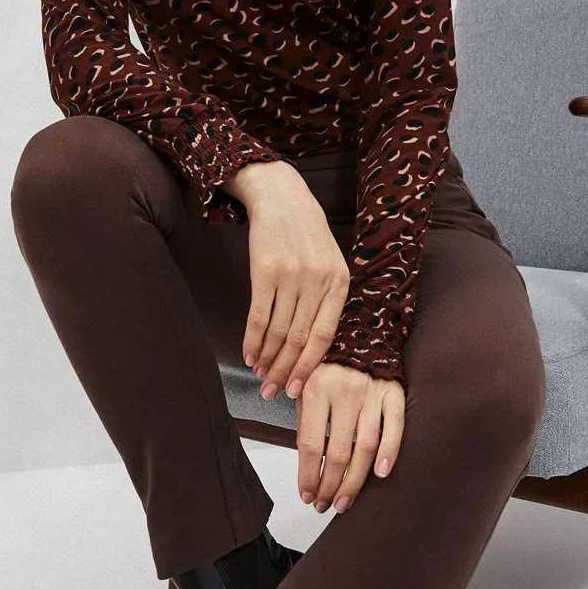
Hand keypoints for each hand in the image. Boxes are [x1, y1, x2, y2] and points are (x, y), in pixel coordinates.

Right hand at [227, 160, 348, 398]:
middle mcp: (318, 281)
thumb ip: (326, 299)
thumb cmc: (306, 233)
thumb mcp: (329, 262)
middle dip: (285, 371)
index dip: (309, 367)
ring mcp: (291, 276)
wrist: (281, 196)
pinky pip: (257, 316)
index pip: (324, 337)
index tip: (297, 390)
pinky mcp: (265, 271)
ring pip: (277, 331)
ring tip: (260, 375)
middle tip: (273, 392)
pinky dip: (251, 339)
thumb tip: (313, 346)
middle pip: (299, 339)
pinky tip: (248, 354)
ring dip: (266, 358)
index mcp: (339, 283)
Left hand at [294, 361, 404, 514]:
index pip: (310, 444)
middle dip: (330, 485)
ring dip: (354, 480)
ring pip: (365, 447)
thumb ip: (304, 419)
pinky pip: (395, 427)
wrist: (363, 329)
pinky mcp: (394, 393)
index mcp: (316, 389)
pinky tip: (380, 474)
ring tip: (344, 501)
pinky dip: (390, 452)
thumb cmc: (329, 363)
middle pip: (338, 451)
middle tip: (324, 505)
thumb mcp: (307, 383)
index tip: (306, 495)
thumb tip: (303, 462)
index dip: (308, 475)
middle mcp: (345, 392)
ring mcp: (372, 393)